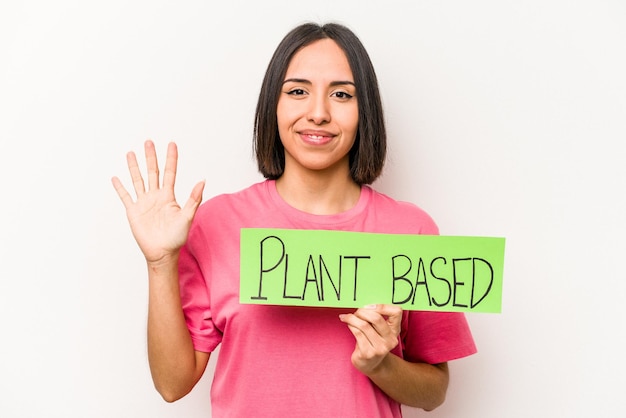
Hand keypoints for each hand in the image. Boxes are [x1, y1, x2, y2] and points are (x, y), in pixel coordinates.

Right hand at [111, 140, 204, 264]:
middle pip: (152, 172)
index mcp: (168, 196)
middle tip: (149, 142)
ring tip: (131, 153)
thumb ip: (194, 198)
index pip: (169, 172)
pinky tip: (116, 178)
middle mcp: (156, 197)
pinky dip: (120, 187)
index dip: (171, 158)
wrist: (162, 253)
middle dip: (150, 157)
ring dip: (134, 167)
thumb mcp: (187, 216)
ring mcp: (144, 203)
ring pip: (138, 180)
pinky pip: (126, 196)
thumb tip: (203, 181)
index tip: (171, 144)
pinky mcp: (133, 212)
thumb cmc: (177, 238)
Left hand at [339, 304, 402, 374]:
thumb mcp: (380, 330)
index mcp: (395, 331)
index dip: (382, 306)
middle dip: (362, 311)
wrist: (371, 364)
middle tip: (356, 311)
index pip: (396, 312)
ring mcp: (379, 348)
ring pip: (364, 325)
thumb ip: (377, 318)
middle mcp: (390, 340)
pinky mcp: (367, 353)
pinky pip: (357, 333)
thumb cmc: (373, 342)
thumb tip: (363, 304)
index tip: (369, 306)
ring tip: (347, 317)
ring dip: (352, 318)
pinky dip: (350, 325)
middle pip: (376, 318)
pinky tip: (347, 324)